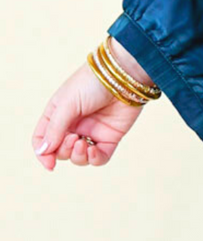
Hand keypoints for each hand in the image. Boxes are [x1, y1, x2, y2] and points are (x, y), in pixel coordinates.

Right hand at [31, 55, 149, 171]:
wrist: (122, 77)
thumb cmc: (91, 84)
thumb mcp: (67, 104)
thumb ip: (55, 129)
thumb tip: (43, 152)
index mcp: (57, 115)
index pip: (43, 139)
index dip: (43, 154)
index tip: (48, 163)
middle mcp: (73, 125)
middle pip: (61, 151)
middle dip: (63, 151)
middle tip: (73, 138)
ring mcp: (92, 132)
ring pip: (80, 157)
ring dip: (78, 157)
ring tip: (81, 144)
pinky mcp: (111, 137)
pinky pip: (100, 157)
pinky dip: (95, 159)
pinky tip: (93, 151)